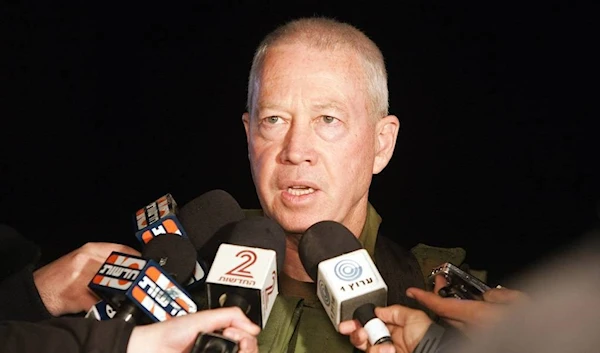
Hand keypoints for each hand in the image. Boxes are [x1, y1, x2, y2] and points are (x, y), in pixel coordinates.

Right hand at [33, 242, 140, 315]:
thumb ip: (103, 260)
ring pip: (112, 284)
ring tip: (131, 297)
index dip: (137, 258)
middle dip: (133, 278)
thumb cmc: (59, 278)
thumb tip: (130, 267)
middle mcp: (87, 260)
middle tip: (143, 284)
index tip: (148, 266)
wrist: (35, 291)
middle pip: (120, 267)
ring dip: (122, 293)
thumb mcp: (82, 261)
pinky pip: (100, 302)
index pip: (121, 249)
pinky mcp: (77, 295)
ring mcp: (82, 277)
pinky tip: (111, 308)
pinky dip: (107, 306)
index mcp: (90, 249)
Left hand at [127, 306, 260, 352]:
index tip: (232, 331)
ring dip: (240, 352)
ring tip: (229, 348)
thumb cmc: (167, 334)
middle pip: (247, 351)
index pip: (246, 340)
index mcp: (219, 336)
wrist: (149, 348)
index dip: (246, 336)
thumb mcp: (202, 318)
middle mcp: (218, 350)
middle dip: (246, 345)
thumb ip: (229, 316)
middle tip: (233, 339)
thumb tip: (253, 327)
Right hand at [339, 305, 432, 352]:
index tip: (352, 321)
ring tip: (383, 343)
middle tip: (357, 331)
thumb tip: (378, 310)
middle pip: (364, 335)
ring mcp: (386, 351)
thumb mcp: (414, 316)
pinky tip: (388, 349)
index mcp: (395, 328)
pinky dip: (376, 351)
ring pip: (365, 346)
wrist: (432, 351)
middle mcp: (389, 340)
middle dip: (357, 331)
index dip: (361, 320)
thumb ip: (394, 310)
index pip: (372, 322)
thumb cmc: (429, 337)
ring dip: (369, 342)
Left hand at [406, 275, 527, 332]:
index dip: (425, 297)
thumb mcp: (519, 302)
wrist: (540, 339)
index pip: (442, 305)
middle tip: (439, 281)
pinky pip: (466, 327)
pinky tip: (470, 310)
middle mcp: (474, 329)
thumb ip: (499, 295)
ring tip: (452, 291)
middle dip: (438, 296)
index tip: (412, 291)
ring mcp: (476, 336)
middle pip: (446, 313)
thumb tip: (488, 295)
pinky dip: (463, 317)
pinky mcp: (480, 340)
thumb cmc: (534, 326)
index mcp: (478, 316)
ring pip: (456, 321)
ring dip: (450, 306)